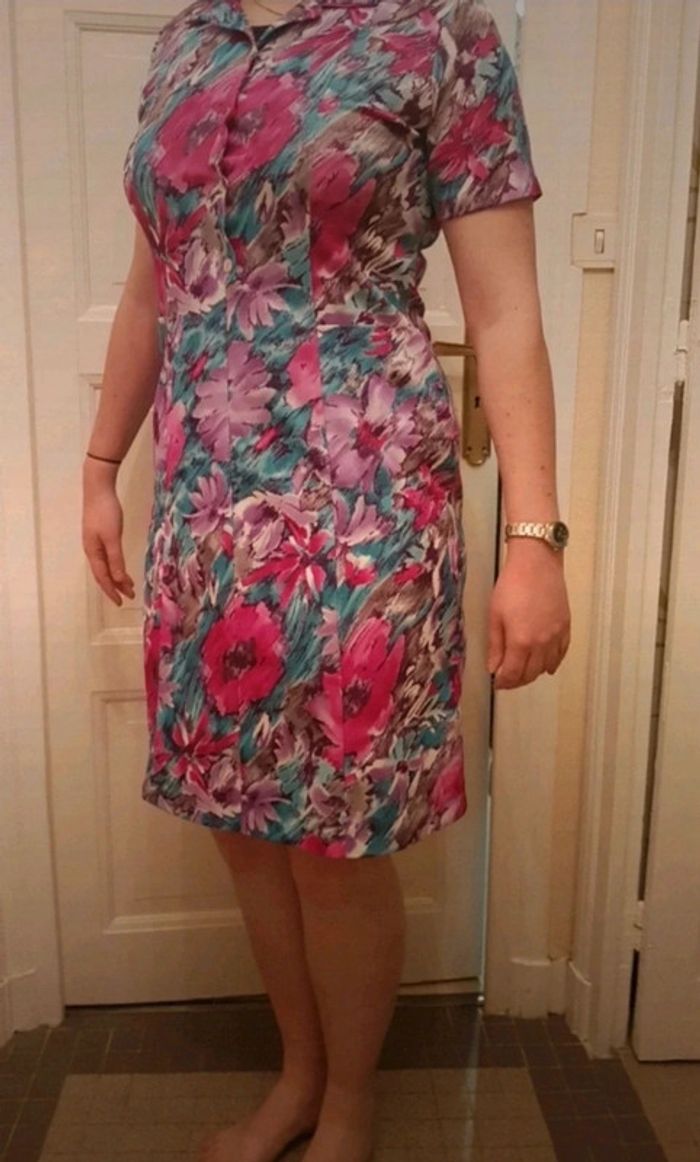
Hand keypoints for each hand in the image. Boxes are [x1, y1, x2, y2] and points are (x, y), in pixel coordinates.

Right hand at [81, 459, 135, 605]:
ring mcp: (95, 542)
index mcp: (93, 552)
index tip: (122, 602)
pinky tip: (121, 566)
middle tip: (129, 596)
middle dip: (115, 587)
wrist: (98, 489)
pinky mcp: (100, 534)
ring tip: (128, 585)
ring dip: (116, 577)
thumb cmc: (105, 513)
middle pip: (103, 574)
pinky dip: (115, 565)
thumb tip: (117, 580)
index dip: (112, 591)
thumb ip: (115, 559)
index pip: (103, 578)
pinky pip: (107, 557)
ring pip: (105, 566)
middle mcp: (92, 550)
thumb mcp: (112, 538)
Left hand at [486, 539, 570, 688]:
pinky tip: (545, 665)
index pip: (513, 674)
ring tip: (523, 670)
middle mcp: (542, 643)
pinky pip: (561, 654)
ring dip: (533, 673)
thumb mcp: (495, 615)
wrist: (537, 563)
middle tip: (507, 679)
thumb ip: (495, 645)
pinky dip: (552, 662)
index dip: (503, 682)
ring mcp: (556, 636)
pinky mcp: (566, 628)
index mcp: (521, 641)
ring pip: (546, 667)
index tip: (496, 682)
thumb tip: (494, 668)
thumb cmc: (511, 585)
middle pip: (530, 674)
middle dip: (517, 680)